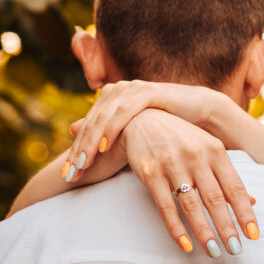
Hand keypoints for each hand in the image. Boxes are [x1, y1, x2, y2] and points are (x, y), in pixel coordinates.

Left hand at [61, 79, 221, 181]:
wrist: (197, 112)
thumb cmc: (163, 123)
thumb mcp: (129, 128)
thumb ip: (102, 127)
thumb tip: (71, 128)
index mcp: (110, 96)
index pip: (87, 126)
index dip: (76, 150)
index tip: (67, 175)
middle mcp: (117, 89)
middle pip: (91, 123)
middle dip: (79, 150)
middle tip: (70, 173)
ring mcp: (132, 88)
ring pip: (103, 118)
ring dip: (91, 142)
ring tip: (82, 164)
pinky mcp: (147, 91)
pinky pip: (124, 112)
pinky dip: (111, 129)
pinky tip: (103, 146)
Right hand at [117, 109, 258, 256]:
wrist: (143, 118)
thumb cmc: (182, 137)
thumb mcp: (209, 148)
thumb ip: (228, 175)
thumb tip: (253, 202)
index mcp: (215, 151)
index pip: (235, 187)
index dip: (245, 212)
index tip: (253, 235)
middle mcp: (196, 157)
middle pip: (215, 199)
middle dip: (227, 227)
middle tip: (236, 251)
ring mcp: (172, 165)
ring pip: (192, 205)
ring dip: (204, 232)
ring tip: (215, 252)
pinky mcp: (151, 174)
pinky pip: (166, 206)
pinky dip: (176, 228)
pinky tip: (186, 244)